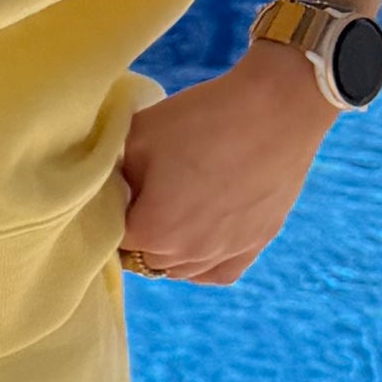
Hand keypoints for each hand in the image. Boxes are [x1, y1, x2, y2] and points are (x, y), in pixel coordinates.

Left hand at [117, 38, 335, 289]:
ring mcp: (224, 253)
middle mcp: (187, 255)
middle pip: (144, 258)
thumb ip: (111, 173)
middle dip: (137, 233)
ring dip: (168, 248)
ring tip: (172, 210)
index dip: (110, 213)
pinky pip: (217, 273)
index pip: (111, 239)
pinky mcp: (255, 244)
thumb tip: (105, 191)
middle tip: (144, 195)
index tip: (117, 191)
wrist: (276, 107)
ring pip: (179, 269)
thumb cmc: (203, 118)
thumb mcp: (137, 136)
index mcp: (152, 231)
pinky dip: (202, 262)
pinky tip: (198, 236)